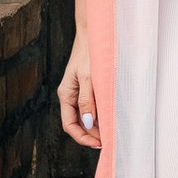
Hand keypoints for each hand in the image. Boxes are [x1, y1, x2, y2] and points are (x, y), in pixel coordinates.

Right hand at [59, 0, 99, 149]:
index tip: (98, 143)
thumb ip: (87, 100)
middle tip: (108, 140)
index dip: (82, 137)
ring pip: (85, 116)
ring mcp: (78, 92)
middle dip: (91, 134)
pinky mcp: (86, 87)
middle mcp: (70, 96)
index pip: (69, 125)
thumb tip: (87, 122)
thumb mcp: (88, 78)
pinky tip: (110, 116)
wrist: (92, 34)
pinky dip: (99, 114)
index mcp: (66, 94)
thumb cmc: (89, 54)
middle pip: (77, 123)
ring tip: (111, 130)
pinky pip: (90, 106)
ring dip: (96, 125)